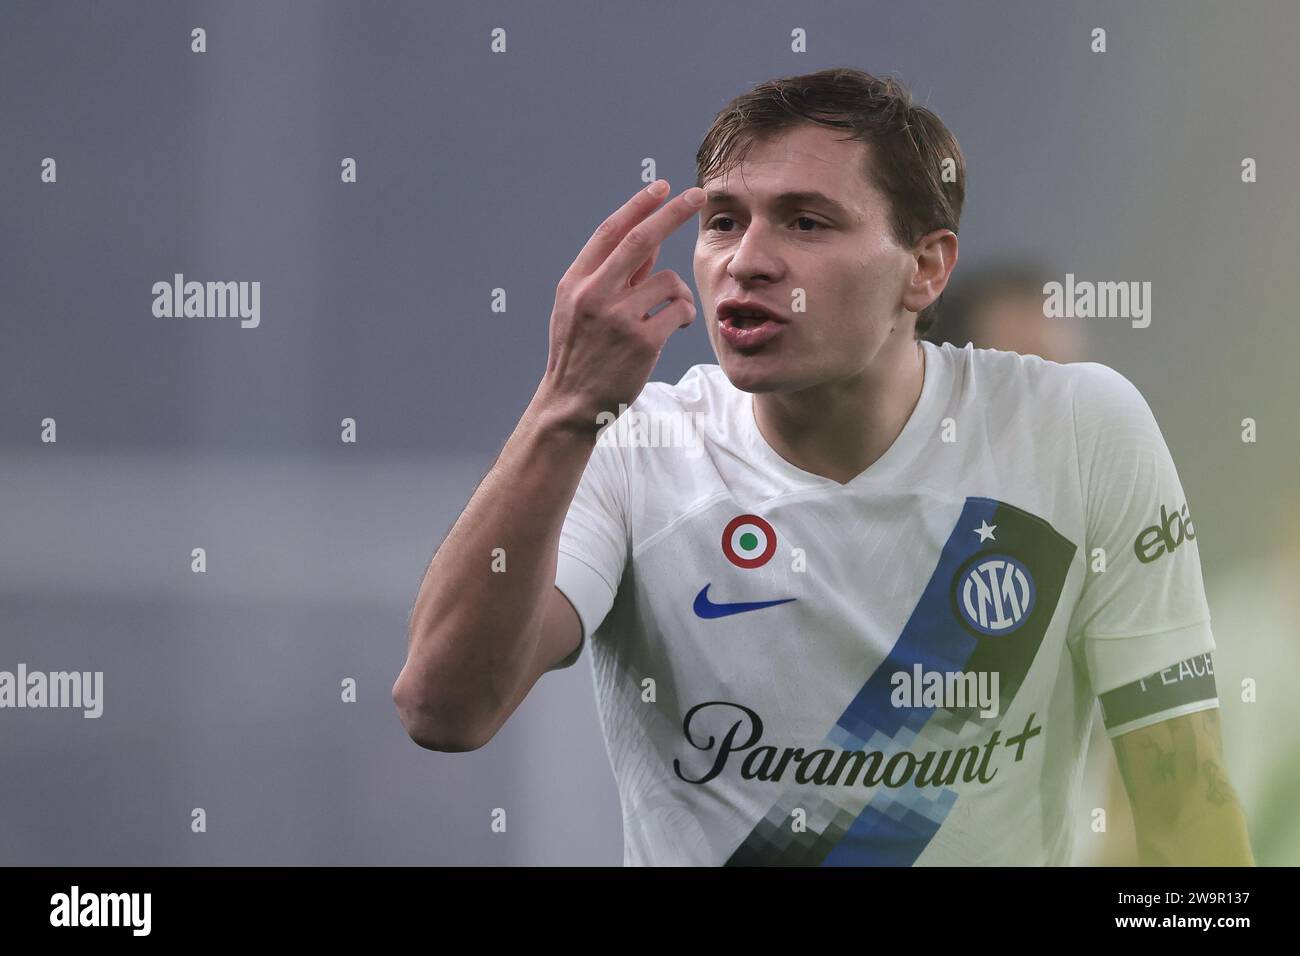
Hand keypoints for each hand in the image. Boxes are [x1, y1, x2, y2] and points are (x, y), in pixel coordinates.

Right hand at [538, 180, 704, 430]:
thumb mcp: (579, 309)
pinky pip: (678, 310)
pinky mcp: (642, 342)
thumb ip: (611, 276)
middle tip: (698, 193)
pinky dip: (683, 314)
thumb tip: (648, 240)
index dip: (638, 205)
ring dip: (679, 292)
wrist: (570, 403)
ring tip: (671, 311)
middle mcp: (594, 294)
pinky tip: (674, 326)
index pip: (611, 232)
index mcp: (576, 282)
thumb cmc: (579, 353)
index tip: (661, 186)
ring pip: (668, 281)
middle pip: (641, 240)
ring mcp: (618, 318)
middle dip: (673, 212)